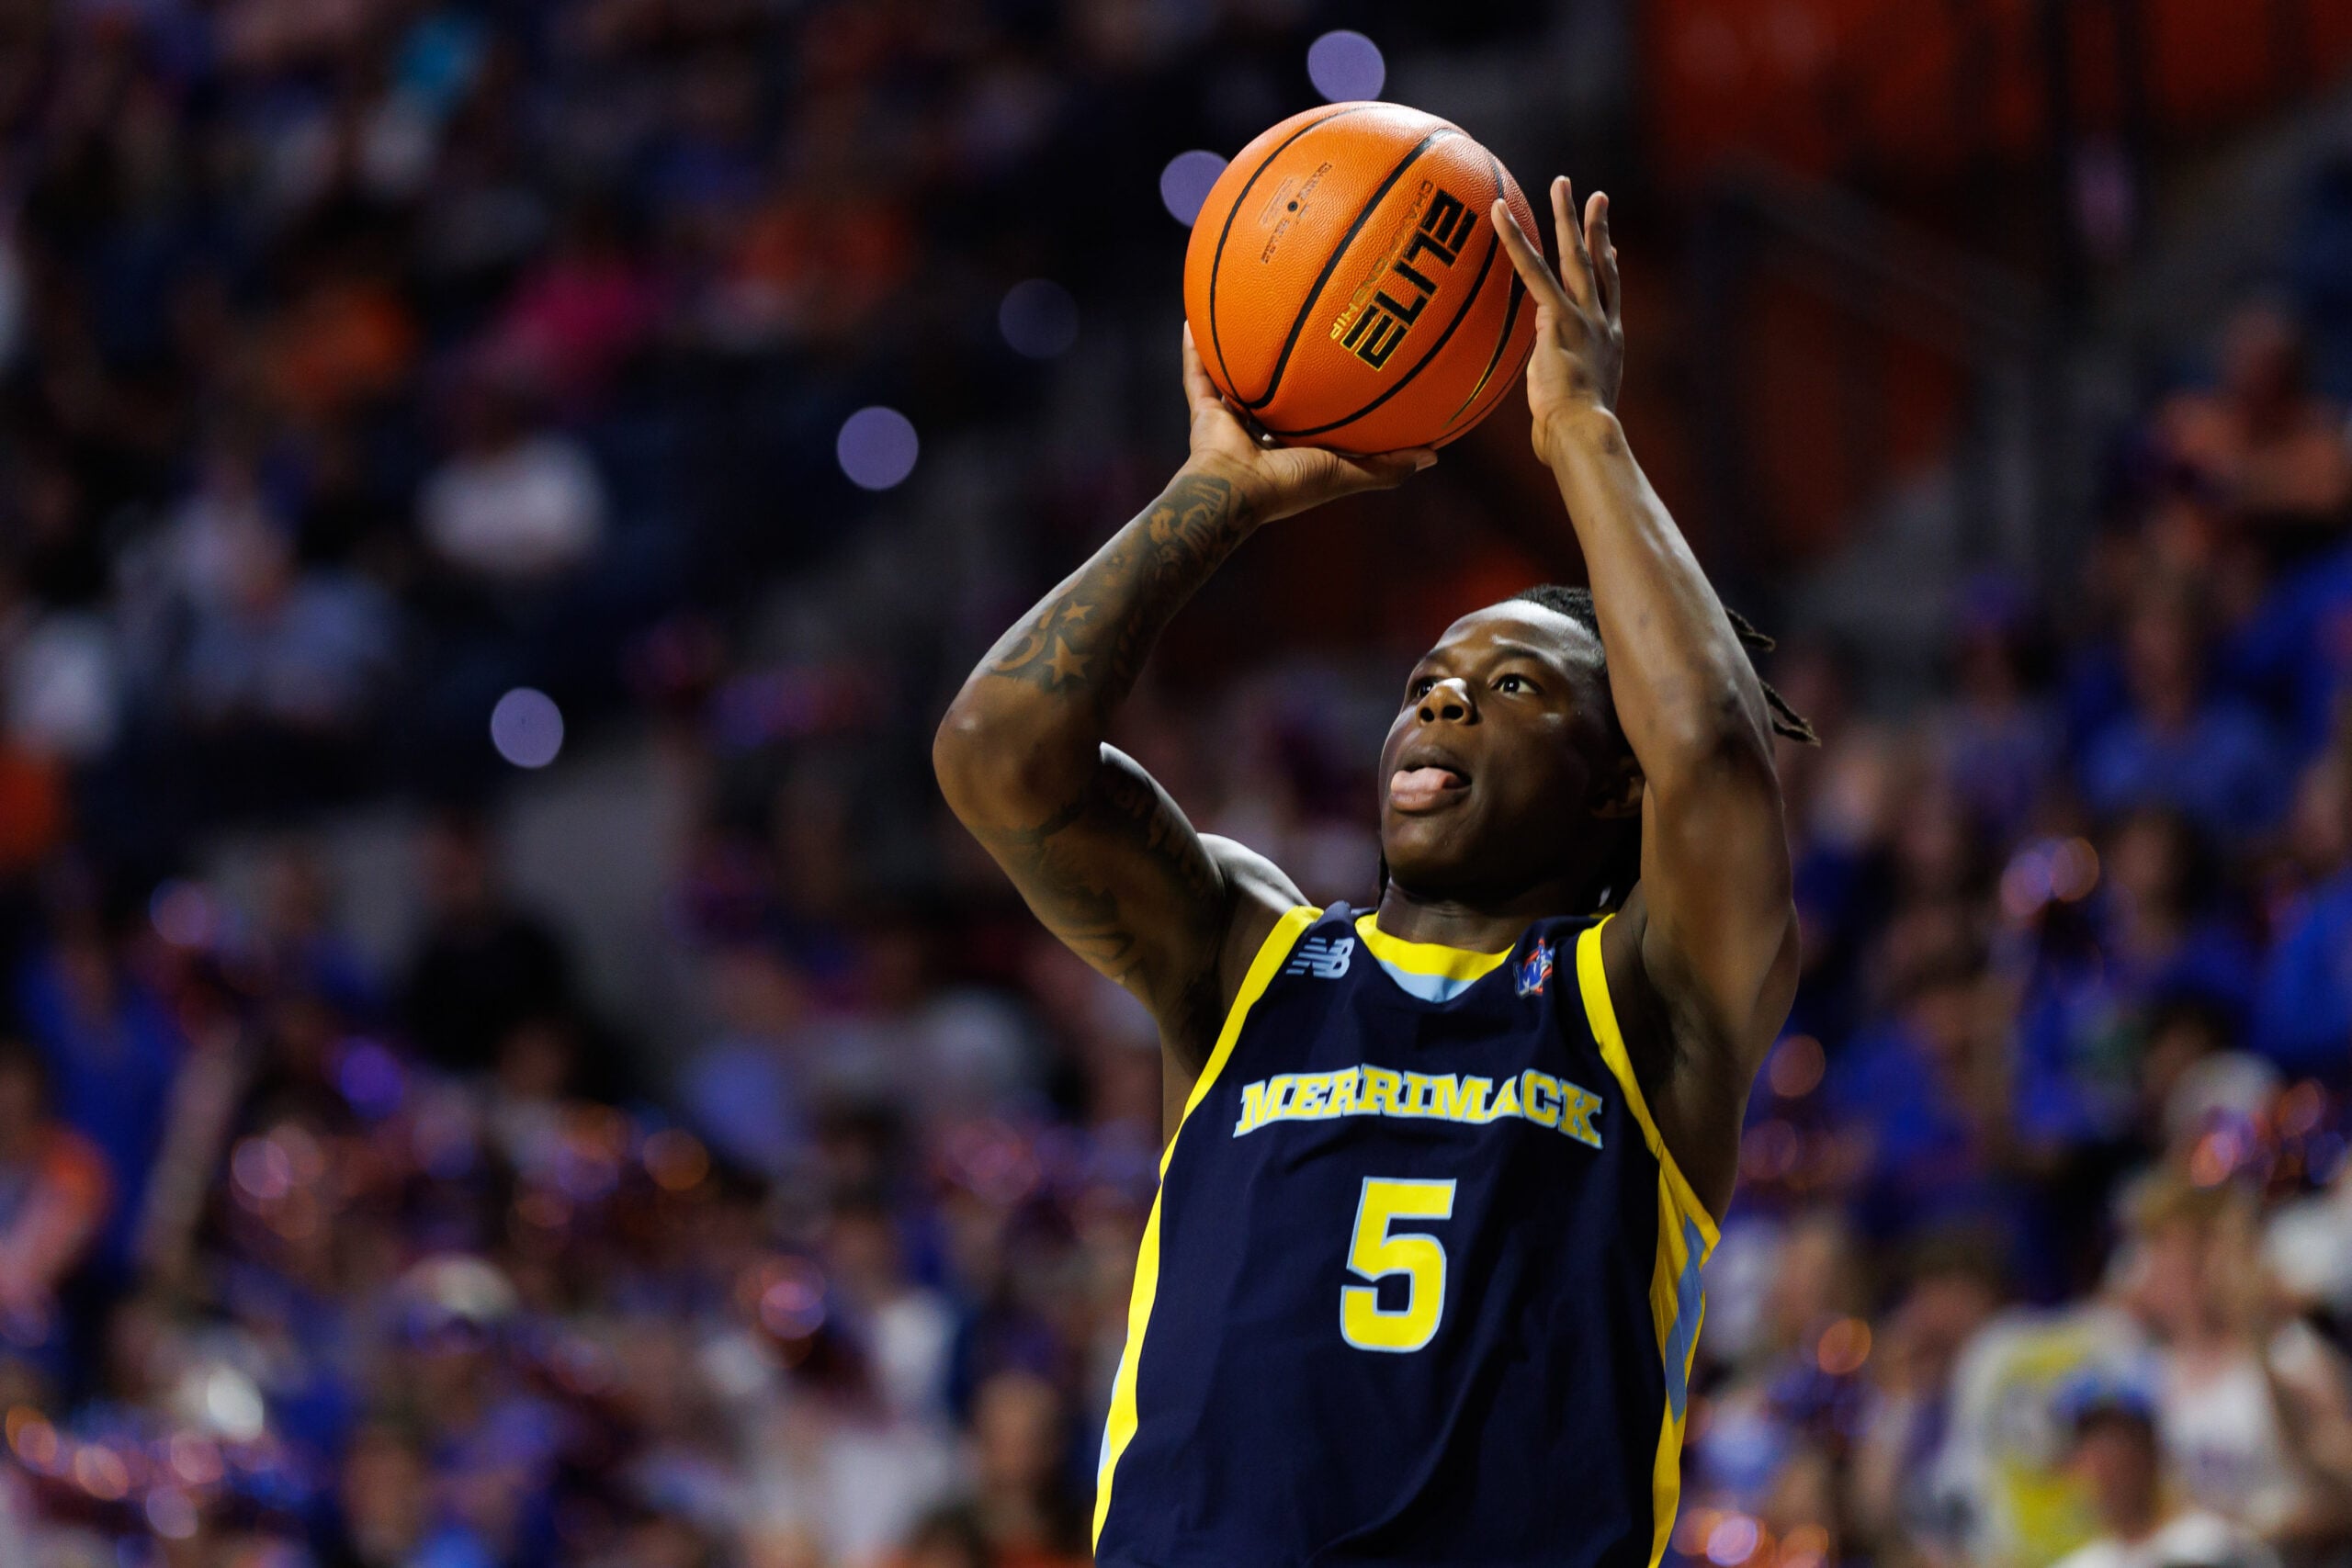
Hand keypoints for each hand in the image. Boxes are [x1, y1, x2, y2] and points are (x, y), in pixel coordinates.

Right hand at [1178, 324, 1434, 524]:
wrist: (1237, 492)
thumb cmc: (1293, 484)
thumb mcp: (1350, 472)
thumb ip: (1389, 466)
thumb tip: (1436, 457)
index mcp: (1295, 446)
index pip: (1316, 415)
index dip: (1329, 392)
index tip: (1349, 362)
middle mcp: (1263, 431)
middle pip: (1276, 391)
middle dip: (1284, 365)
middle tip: (1301, 325)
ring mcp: (1231, 421)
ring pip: (1234, 378)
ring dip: (1236, 351)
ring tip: (1244, 311)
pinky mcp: (1204, 412)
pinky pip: (1197, 374)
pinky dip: (1194, 350)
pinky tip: (1194, 318)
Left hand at [1490, 177, 1623, 454]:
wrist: (1584, 432)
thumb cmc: (1574, 439)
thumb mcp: (1569, 420)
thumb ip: (1557, 413)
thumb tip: (1543, 439)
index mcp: (1609, 343)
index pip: (1610, 297)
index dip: (1610, 268)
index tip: (1612, 246)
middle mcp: (1601, 322)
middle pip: (1598, 265)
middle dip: (1597, 228)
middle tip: (1596, 196)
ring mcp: (1582, 316)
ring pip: (1573, 256)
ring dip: (1566, 216)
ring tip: (1560, 182)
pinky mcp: (1557, 317)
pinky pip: (1531, 269)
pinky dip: (1514, 239)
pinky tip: (1499, 212)